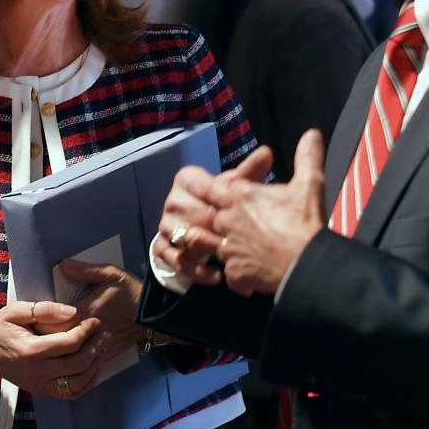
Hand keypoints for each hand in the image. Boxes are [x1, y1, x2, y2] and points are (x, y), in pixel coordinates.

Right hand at [0, 300, 102, 398]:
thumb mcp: (16, 310)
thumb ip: (44, 309)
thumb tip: (73, 312)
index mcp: (30, 351)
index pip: (69, 344)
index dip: (87, 331)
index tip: (95, 320)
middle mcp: (36, 372)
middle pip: (78, 364)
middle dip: (96, 347)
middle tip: (104, 333)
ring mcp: (39, 386)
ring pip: (78, 383)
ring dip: (95, 366)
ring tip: (101, 348)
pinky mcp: (42, 391)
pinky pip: (71, 394)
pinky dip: (87, 383)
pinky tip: (93, 367)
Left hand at [37, 261, 144, 361]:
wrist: (154, 313)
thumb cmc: (131, 291)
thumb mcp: (110, 273)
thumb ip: (84, 270)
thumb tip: (62, 263)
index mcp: (86, 312)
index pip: (54, 323)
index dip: (40, 324)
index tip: (31, 322)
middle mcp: (89, 332)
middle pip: (58, 342)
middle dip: (44, 340)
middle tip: (32, 337)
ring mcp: (97, 346)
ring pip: (69, 357)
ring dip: (57, 354)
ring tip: (44, 350)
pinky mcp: (105, 355)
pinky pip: (83, 363)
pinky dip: (72, 362)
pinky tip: (64, 360)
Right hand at [154, 145, 274, 283]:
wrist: (202, 227)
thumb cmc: (221, 203)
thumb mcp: (234, 188)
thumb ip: (249, 173)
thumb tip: (266, 153)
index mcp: (186, 180)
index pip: (197, 184)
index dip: (217, 197)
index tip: (237, 211)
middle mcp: (172, 200)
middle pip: (191, 214)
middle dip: (214, 228)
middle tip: (235, 240)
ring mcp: (165, 224)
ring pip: (179, 237)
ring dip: (203, 251)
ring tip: (226, 261)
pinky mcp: (161, 247)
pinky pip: (173, 259)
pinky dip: (194, 269)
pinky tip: (215, 276)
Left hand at [211, 129, 326, 295]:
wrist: (307, 263)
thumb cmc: (305, 221)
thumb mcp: (309, 183)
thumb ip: (307, 156)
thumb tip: (312, 134)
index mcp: (239, 196)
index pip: (208, 187)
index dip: (209, 189)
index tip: (210, 191)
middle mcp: (227, 221)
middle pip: (205, 216)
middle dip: (212, 218)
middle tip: (222, 220)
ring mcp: (228, 250)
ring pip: (207, 245)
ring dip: (215, 245)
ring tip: (228, 245)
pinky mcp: (235, 275)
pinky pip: (228, 275)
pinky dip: (236, 275)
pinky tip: (246, 274)